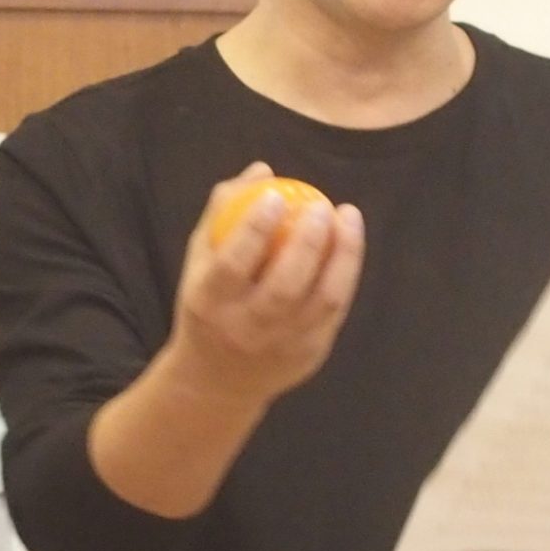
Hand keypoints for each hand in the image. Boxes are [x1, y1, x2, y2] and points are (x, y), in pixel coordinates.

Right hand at [165, 163, 365, 407]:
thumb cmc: (209, 305)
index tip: (277, 194)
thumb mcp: (200, 261)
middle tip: (322, 205)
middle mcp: (245, 329)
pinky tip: (349, 244)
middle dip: (309, 242)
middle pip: (285, 286)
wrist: (216, 380)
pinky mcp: (310, 356)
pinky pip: (336, 309)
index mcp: (209, 303)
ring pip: (322, 299)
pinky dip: (345, 273)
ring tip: (346, 216)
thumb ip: (224, 213)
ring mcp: (281, 347)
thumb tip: (262, 169)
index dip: (256, 227)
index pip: (234, 263)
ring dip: (342, 254)